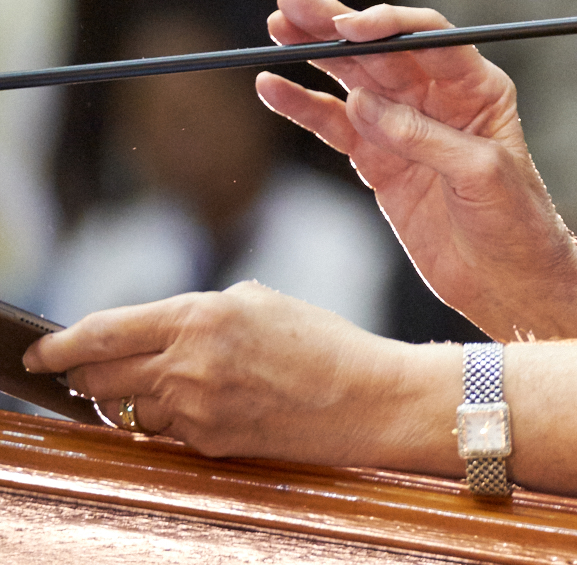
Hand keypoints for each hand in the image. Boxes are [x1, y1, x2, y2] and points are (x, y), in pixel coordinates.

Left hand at [21, 282, 455, 470]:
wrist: (368, 397)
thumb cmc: (324, 343)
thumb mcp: (260, 303)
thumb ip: (199, 312)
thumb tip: (152, 330)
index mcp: (202, 316)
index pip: (102, 331)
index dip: (59, 344)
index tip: (39, 352)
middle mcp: (190, 363)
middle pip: (99, 375)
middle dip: (83, 374)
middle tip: (82, 371)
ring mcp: (196, 409)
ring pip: (127, 407)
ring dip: (131, 397)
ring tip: (170, 385)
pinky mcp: (208, 442)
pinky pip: (165, 431)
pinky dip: (171, 417)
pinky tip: (206, 404)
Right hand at [257, 0, 576, 340]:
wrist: (510, 281)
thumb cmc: (517, 223)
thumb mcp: (482, 175)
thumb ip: (425, 137)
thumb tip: (366, 104)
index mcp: (478, 90)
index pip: (430, 39)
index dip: (388, 25)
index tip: (347, 26)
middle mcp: (440, 100)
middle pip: (381, 51)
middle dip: (335, 25)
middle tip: (290, 3)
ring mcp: (404, 129)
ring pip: (352, 80)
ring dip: (314, 55)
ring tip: (275, 29)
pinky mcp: (379, 163)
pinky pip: (335, 126)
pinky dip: (304, 106)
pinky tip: (272, 87)